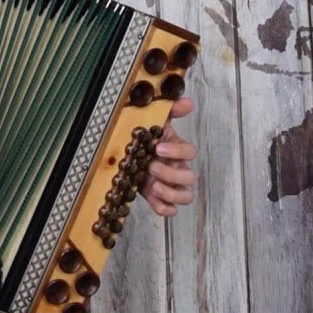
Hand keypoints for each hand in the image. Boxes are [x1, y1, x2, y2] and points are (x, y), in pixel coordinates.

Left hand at [141, 97, 196, 217]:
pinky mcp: (158, 199)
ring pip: (185, 196)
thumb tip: (188, 101)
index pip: (189, 152)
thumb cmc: (142, 138)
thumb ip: (169, 110)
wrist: (124, 155)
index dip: (177, 151)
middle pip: (189, 177)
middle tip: (152, 166)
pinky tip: (153, 199)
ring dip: (171, 193)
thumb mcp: (152, 122)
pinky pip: (170, 210)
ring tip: (153, 185)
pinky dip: (164, 208)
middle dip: (171, 174)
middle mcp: (176, 169)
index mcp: (175, 150)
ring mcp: (169, 186)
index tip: (158, 147)